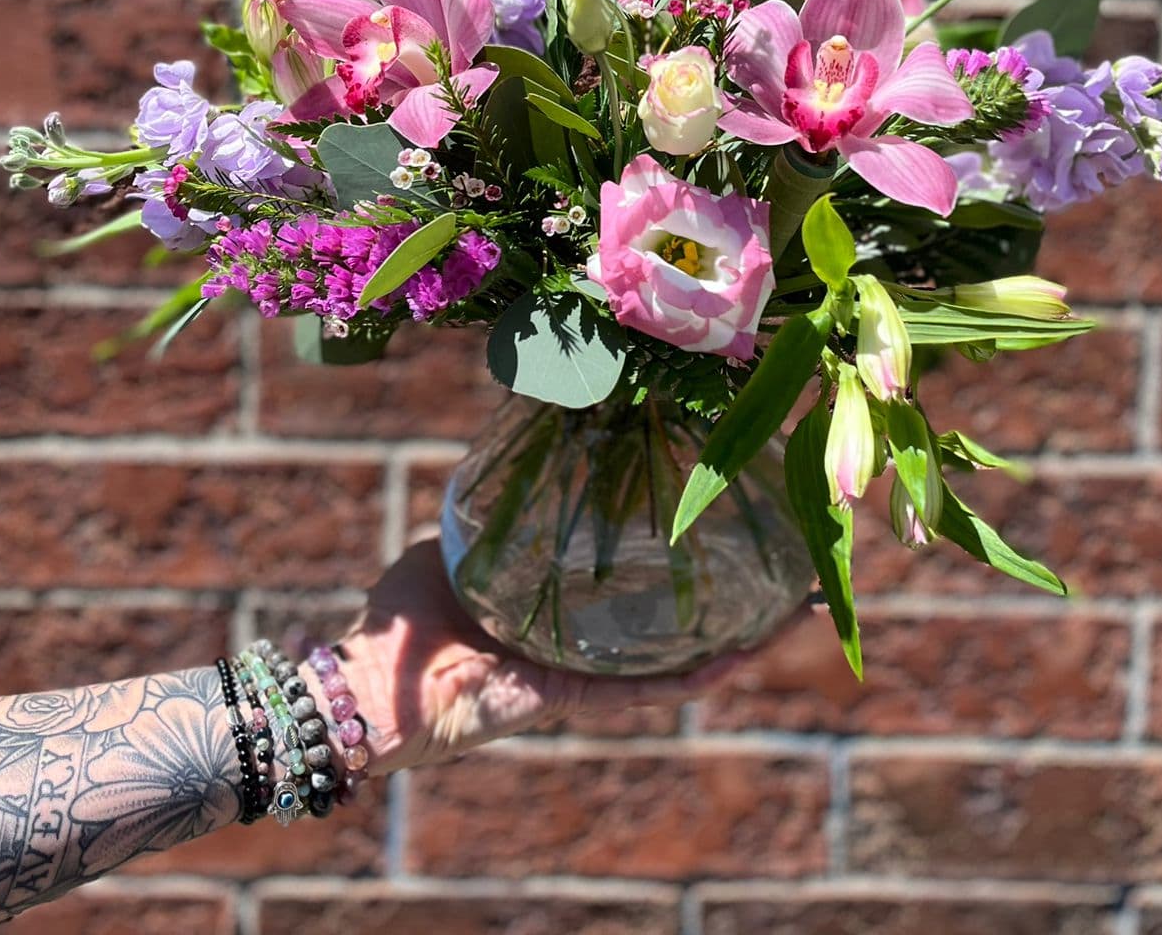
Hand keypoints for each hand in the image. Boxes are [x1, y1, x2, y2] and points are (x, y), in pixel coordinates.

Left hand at [330, 535, 802, 771]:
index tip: (710, 518)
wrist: (374, 684)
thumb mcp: (450, 545)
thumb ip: (486, 518)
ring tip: (786, 611)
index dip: (665, 551)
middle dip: (719, 598)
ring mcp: (581, 668)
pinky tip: (742, 654)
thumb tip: (518, 467)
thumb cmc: (401, 615)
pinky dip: (693, 676)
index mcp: (547, 600)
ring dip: (730, 638)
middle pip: (662, 617)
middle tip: (774, 568)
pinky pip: (644, 687)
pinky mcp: (573, 695)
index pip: (621, 573)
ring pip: (671, 655)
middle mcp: (574, 636)